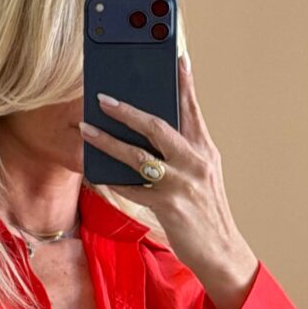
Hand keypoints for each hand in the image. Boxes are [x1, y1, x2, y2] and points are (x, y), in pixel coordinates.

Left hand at [78, 52, 259, 308]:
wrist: (221, 251)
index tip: (175, 57)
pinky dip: (114, 181)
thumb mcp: (202, 176)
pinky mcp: (169, 205)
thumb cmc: (206, 212)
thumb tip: (153, 135)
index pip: (191, 109)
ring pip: (138, 155)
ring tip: (86, 130)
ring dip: (108, 141)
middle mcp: (195, 161)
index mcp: (205, 150)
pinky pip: (133, 189)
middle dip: (126, 109)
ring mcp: (182, 183)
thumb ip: (183, 154)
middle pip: (156, 125)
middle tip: (102, 98)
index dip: (183, 82)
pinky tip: (98, 175)